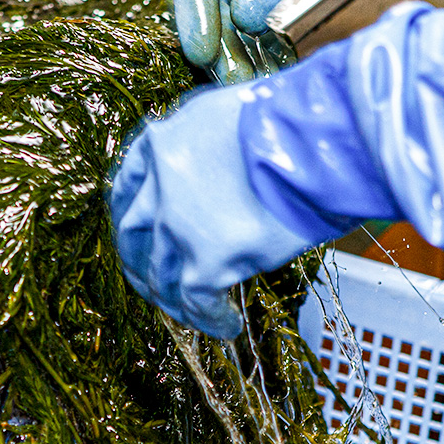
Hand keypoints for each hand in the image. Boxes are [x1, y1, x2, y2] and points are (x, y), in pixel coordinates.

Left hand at [110, 83, 310, 337]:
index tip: (135, 229)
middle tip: (151, 280)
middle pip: (133, 233)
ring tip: (192, 312)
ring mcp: (178, 225)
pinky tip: (226, 325)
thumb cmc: (291, 122)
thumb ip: (207, 148)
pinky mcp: (207, 260)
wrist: (316, 140)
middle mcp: (161, 185)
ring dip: (173, 299)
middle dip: (138, 261)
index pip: (128, 183)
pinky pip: (196, 301)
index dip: (128, 211)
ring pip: (160, 275)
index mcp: (163, 144)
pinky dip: (209, 318)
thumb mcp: (229, 119)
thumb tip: (216, 176)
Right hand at [173, 0, 403, 81]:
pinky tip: (275, 74)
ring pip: (238, 26)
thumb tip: (248, 20)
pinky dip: (269, 54)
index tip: (201, 54)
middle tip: (233, 81)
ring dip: (244, 57)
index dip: (194, 15)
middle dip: (221, 48)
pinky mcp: (279, 0)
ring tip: (253, 85)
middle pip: (214, 8)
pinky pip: (267, 31)